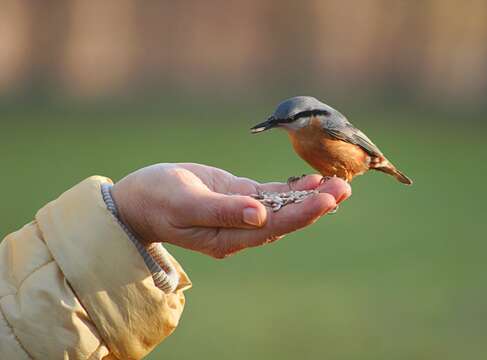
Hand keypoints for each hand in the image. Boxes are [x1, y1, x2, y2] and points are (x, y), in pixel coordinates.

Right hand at [111, 163, 350, 257]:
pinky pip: (270, 196)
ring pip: (282, 208)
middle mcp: (239, 230)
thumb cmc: (156, 199)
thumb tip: (260, 215)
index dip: (301, 213)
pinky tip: (312, 181)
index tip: (327, 199)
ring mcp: (240, 215)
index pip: (272, 226)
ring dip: (309, 196)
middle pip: (285, 219)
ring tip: (339, 183)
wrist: (139, 198)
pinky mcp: (239, 198)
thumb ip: (222, 210)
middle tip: (345, 188)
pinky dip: (291, 189)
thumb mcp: (185, 203)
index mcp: (227, 237)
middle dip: (315, 205)